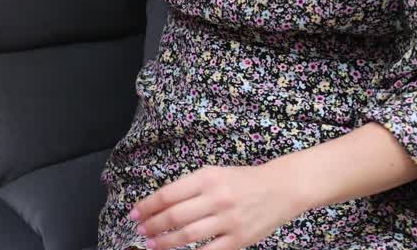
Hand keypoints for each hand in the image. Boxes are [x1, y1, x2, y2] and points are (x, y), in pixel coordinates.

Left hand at [131, 164, 304, 249]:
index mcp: (206, 178)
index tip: (134, 214)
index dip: (147, 206)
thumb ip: (189, 188)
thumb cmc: (242, 181)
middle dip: (152, 225)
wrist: (281, 188)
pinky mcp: (240, 239)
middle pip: (174, 216)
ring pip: (188, 235)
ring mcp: (228, 220)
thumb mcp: (213, 174)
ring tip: (152, 244)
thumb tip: (159, 204)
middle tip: (140, 231)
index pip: (167, 194)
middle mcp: (216, 198)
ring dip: (165, 242)